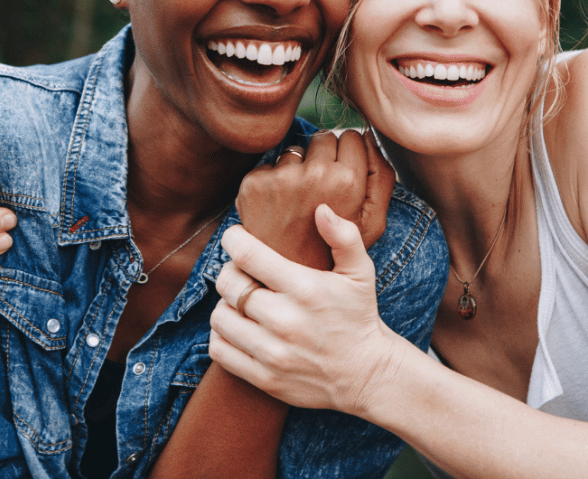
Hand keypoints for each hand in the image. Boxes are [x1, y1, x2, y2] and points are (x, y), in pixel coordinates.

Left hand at [210, 205, 397, 414]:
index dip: (233, 240)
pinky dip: (222, 335)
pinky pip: (220, 350)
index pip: (248, 256)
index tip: (235, 237)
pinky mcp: (265, 378)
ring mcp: (273, 353)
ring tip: (241, 300)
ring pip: (220, 317)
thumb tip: (321, 209)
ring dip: (225, 304)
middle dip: (229, 271)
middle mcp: (286, 321)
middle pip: (229, 284)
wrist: (367, 375)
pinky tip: (239, 327)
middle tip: (242, 271)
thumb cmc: (358, 315)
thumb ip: (344, 236)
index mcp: (305, 289)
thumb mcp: (360, 272)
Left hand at [236, 130, 393, 269]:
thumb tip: (368, 136)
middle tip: (320, 191)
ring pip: (294, 151)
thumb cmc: (335, 253)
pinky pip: (268, 167)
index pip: (351, 136)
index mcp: (347, 181)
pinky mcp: (254, 185)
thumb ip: (381, 177)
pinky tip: (277, 210)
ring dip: (297, 169)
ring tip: (298, 205)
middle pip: (322, 138)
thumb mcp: (373, 223)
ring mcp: (281, 179)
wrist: (288, 283)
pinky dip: (271, 183)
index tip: (343, 174)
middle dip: (323, 157)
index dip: (349, 153)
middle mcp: (314, 175)